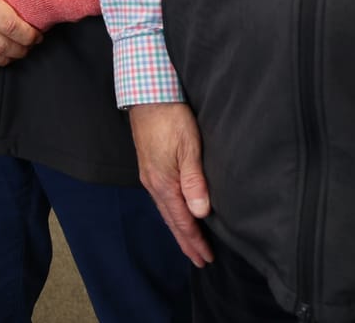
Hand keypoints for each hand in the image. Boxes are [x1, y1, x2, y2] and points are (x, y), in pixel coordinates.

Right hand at [129, 102, 213, 265]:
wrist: (148, 94)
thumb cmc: (171, 118)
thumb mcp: (189, 148)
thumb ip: (194, 181)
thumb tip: (200, 213)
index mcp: (164, 183)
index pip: (182, 220)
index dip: (195, 240)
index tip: (206, 258)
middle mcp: (153, 183)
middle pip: (171, 220)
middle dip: (186, 241)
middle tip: (200, 260)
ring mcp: (148, 175)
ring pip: (165, 210)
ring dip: (179, 228)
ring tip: (190, 243)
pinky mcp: (149, 166)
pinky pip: (161, 199)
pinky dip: (172, 213)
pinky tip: (177, 213)